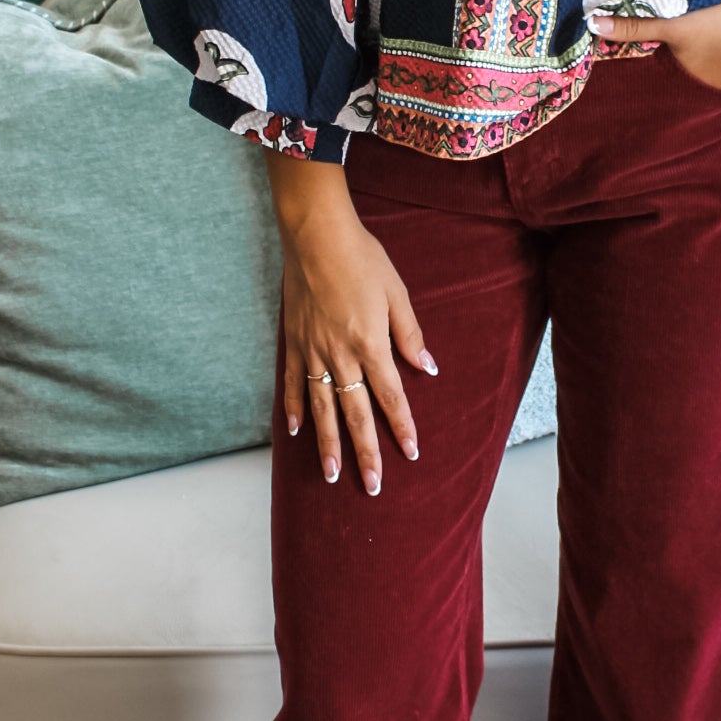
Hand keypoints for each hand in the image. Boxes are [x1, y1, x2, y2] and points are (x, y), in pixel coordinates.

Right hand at [263, 155, 437, 493]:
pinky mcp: (293, 341)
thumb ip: (410, 334)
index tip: (411, 454)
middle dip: (365, 453)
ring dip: (327, 444)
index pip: (391, 397)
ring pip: (322, 408)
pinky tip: (296, 433)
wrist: (315, 234)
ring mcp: (312, 351)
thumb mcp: (397, 293)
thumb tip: (427, 368)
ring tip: (332, 475)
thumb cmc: (362, 258)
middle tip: (371, 487)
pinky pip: (294, 383)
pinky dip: (295, 409)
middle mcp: (340, 355)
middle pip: (355, 414)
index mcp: (370, 344)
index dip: (401, 428)